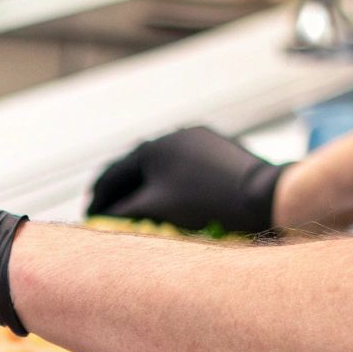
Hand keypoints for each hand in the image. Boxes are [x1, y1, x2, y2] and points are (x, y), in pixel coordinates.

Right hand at [87, 126, 285, 233]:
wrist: (264, 195)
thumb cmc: (205, 205)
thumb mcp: (155, 210)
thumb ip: (122, 213)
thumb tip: (102, 217)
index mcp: (150, 147)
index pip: (112, 176)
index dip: (97, 200)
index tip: (88, 217)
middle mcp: (171, 134)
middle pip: (135, 167)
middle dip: (120, 191)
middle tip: (107, 211)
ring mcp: (197, 137)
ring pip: (161, 164)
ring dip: (146, 184)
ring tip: (138, 205)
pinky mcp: (218, 146)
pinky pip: (184, 164)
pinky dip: (171, 180)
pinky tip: (174, 195)